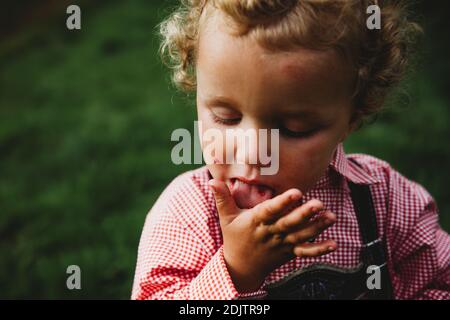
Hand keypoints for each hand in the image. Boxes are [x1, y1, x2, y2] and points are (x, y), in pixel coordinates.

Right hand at [209, 179, 336, 292]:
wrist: (241, 266)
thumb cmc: (234, 236)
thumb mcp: (226, 218)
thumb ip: (222, 198)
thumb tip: (212, 179)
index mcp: (256, 221)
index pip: (270, 211)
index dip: (283, 202)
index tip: (296, 192)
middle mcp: (271, 233)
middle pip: (289, 224)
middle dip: (303, 214)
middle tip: (318, 204)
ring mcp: (281, 244)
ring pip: (300, 236)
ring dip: (317, 228)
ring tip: (332, 217)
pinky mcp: (289, 252)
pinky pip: (305, 252)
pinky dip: (319, 250)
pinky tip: (334, 244)